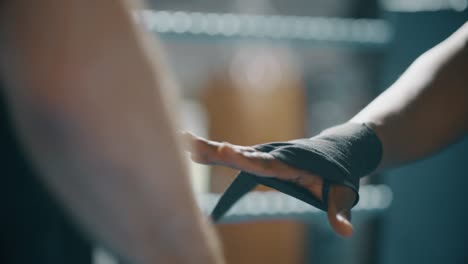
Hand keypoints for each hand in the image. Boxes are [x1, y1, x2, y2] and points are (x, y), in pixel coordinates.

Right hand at [181, 132, 355, 236]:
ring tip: (180, 140)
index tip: (225, 149)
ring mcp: (262, 157)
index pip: (264, 163)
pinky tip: (189, 150)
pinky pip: (231, 156)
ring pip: (231, 153)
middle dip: (216, 150)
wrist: (334, 154)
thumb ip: (338, 211)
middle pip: (240, 154)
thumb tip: (346, 232)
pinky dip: (211, 152)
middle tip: (189, 142)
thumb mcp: (339, 194)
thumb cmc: (335, 177)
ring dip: (206, 149)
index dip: (245, 158)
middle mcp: (271, 158)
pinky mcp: (257, 159)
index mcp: (288, 166)